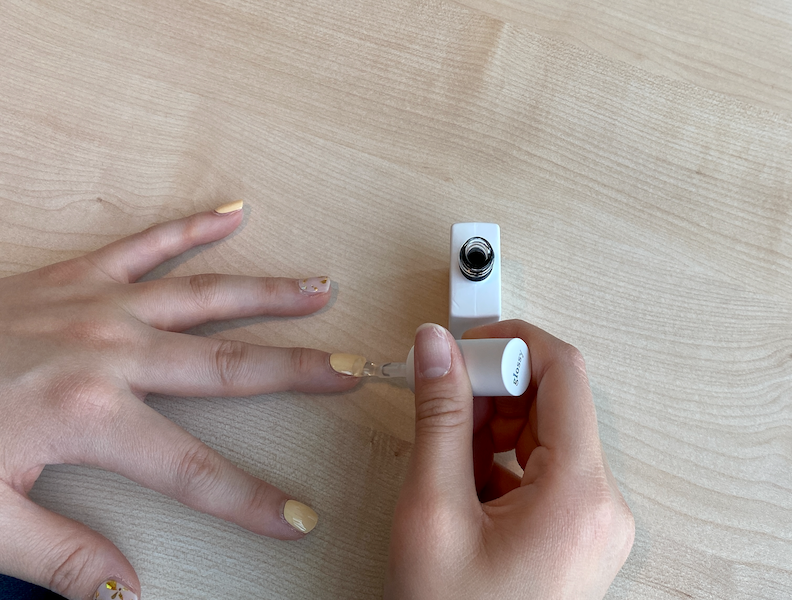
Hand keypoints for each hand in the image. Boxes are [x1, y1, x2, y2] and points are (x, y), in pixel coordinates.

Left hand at [0, 203, 356, 599]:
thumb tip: (125, 593)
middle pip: (229, 366)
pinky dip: (192, 228)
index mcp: (93, 415)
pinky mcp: (78, 275)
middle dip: (299, 371)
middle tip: (354, 369)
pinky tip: (235, 213)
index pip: (193, 470)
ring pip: (206, 296)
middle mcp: (113, 351)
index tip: (298, 517)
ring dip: (270, 295)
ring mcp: (100, 304)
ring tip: (323, 287)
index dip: (250, 500)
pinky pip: (146, 244)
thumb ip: (58, 556)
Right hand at [385, 321, 634, 598]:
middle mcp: (601, 505)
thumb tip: (436, 347)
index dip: (511, 345)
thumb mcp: (433, 512)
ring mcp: (592, 520)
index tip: (462, 350)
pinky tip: (463, 486)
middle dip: (493, 390)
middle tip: (441, 400)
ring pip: (543, 434)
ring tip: (446, 461)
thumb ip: (439, 418)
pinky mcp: (576, 530)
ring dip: (490, 428)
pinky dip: (498, 461)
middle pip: (554, 403)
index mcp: (579, 495)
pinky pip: (541, 468)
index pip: (565, 373)